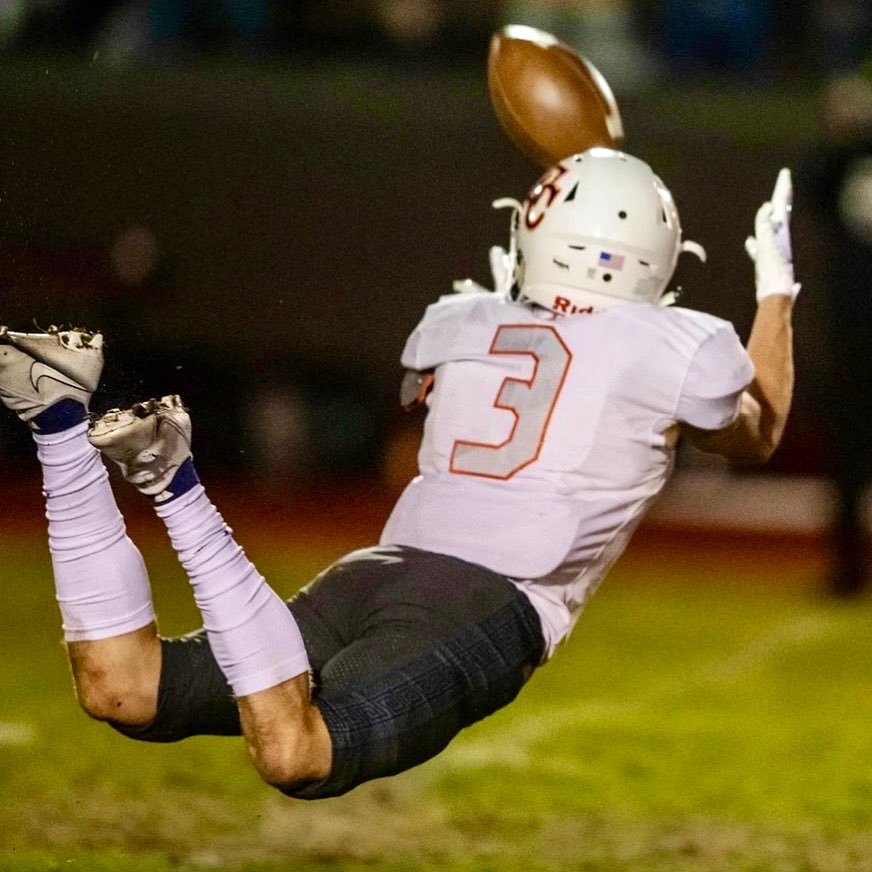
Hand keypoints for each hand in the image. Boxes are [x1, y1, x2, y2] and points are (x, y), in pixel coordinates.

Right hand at [745, 168, 800, 301]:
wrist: (776, 294)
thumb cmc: (772, 271)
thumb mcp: (768, 246)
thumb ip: (766, 226)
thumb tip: (766, 206)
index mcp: (781, 233)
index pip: (782, 206)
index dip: (783, 189)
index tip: (785, 173)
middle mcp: (779, 239)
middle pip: (780, 213)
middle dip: (780, 197)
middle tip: (783, 182)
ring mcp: (773, 250)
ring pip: (770, 228)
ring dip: (768, 216)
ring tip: (767, 208)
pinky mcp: (765, 262)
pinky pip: (760, 246)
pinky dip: (755, 239)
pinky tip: (748, 242)